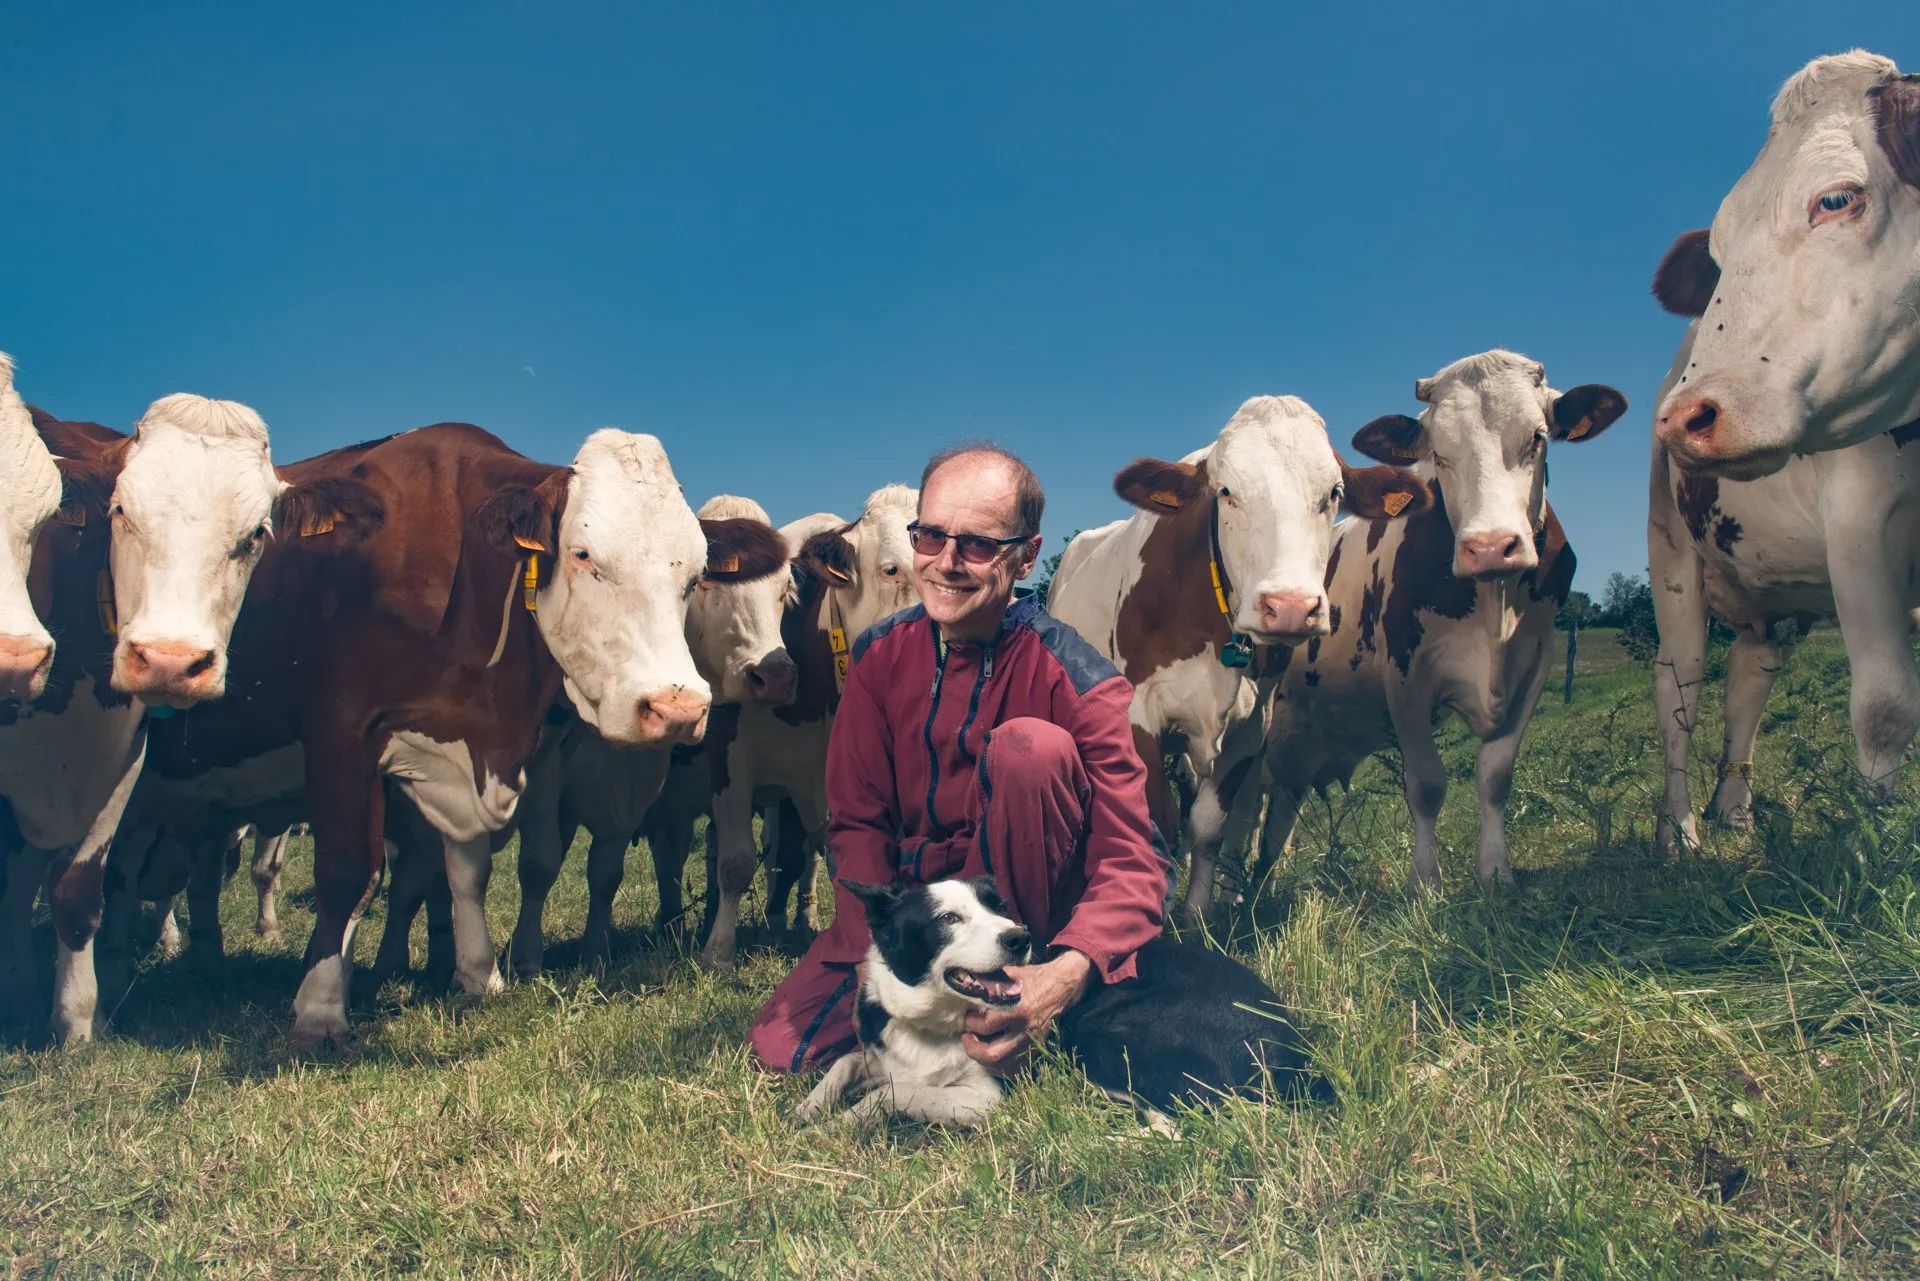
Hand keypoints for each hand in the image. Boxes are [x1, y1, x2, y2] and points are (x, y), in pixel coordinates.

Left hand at [962, 949, 1093, 1075]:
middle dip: (973, 1049)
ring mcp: (1031, 1043)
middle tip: (967, 1037)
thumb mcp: (1007, 975)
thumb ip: (985, 983)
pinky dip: (1001, 1067)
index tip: (967, 1016)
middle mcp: (1024, 1031)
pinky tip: (993, 1055)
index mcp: (1017, 1010)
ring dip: (984, 1060)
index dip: (970, 1022)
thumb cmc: (1031, 978)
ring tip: (978, 1046)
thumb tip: (962, 986)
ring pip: (1002, 1066)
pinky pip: (1016, 1069)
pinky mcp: (1036, 1049)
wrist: (1060, 987)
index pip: (985, 1025)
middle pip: (992, 1055)